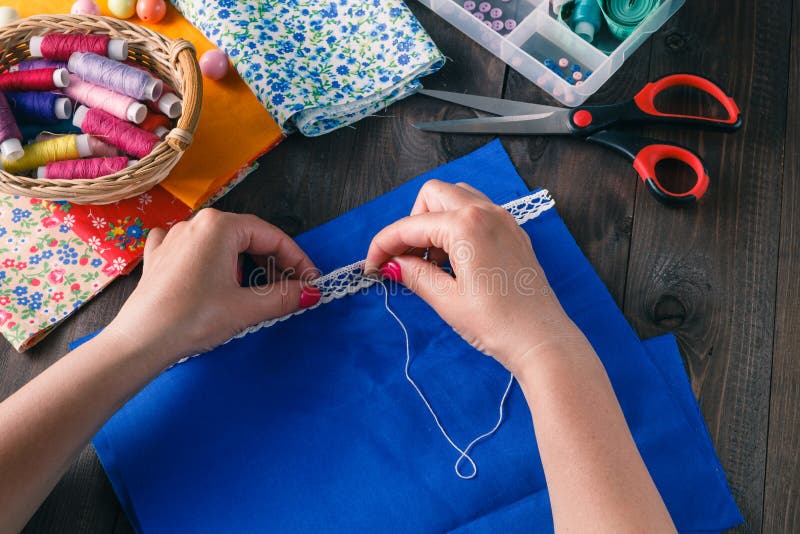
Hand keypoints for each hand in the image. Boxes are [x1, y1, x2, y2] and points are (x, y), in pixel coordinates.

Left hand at [107, 209, 320, 366]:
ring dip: (244, 263)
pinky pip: (191, 247)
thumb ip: (284, 296)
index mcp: (220, 226)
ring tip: (255, 289)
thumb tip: (312, 292)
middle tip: (289, 289)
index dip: (297, 260)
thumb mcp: (247, 308)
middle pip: (248, 237)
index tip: (312, 283)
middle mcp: (196, 223)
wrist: (140, 342)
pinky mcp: (159, 256)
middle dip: (272, 263)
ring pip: (222, 243)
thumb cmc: (193, 319)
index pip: (272, 237)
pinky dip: (208, 258)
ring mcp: (173, 237)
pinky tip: (208, 270)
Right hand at [365, 180, 577, 373]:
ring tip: (430, 261)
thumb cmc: (497, 323)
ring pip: (456, 198)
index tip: (371, 266)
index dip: (383, 245)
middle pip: (432, 196)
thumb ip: (414, 274)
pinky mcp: (513, 232)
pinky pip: (477, 212)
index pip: (410, 225)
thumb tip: (390, 263)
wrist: (542, 341)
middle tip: (403, 260)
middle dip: (411, 224)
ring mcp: (504, 219)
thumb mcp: (446, 300)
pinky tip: (454, 261)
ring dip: (435, 221)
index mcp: (466, 225)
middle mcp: (487, 212)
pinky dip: (457, 226)